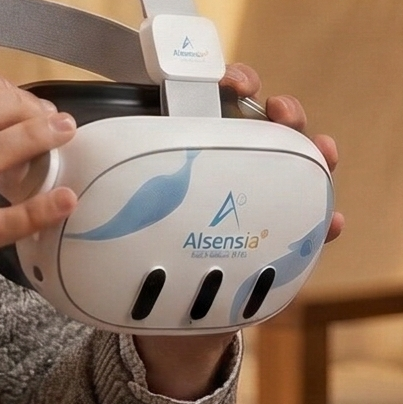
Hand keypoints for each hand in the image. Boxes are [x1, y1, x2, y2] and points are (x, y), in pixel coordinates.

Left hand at [130, 64, 343, 399]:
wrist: (170, 322)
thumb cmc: (149, 252)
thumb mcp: (129, 218)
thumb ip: (112, 197)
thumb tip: (71, 177)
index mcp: (200, 150)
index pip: (223, 102)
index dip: (234, 81)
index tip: (233, 81)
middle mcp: (238, 169)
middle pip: (271, 126)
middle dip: (284, 109)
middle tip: (280, 112)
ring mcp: (265, 204)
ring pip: (298, 166)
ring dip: (315, 152)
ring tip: (321, 151)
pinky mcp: (281, 244)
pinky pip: (311, 229)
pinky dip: (324, 223)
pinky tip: (331, 222)